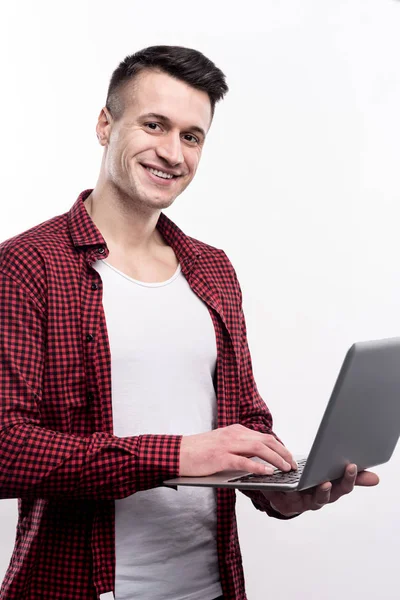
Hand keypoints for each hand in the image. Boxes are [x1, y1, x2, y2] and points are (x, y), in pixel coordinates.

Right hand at [179, 424, 297, 476]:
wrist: (178, 452)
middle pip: (266, 440)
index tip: (289, 457)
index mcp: (236, 430)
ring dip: (275, 459)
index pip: (264, 437)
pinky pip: (243, 462)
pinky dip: (258, 467)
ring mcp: (227, 445)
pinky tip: (268, 473)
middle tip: (293, 465)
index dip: (280, 447)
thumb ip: (239, 448)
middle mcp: (234, 434)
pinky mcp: (220, 458)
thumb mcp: (223, 444)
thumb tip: (259, 459)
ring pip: (258, 449)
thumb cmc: (199, 451)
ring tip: (286, 469)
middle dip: (283, 452)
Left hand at [262, 463, 379, 515]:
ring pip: (318, 499)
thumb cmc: (308, 483)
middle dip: (343, 482)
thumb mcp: (325, 475)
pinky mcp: (290, 503)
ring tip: (326, 483)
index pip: (345, 485)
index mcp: (331, 489)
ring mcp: (307, 502)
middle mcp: (321, 497)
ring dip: (323, 492)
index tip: (355, 465)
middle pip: (336, 493)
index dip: (352, 477)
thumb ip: (349, 476)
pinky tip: (293, 484)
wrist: (282, 495)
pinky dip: (293, 491)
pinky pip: (293, 499)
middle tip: (349, 468)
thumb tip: (376, 479)